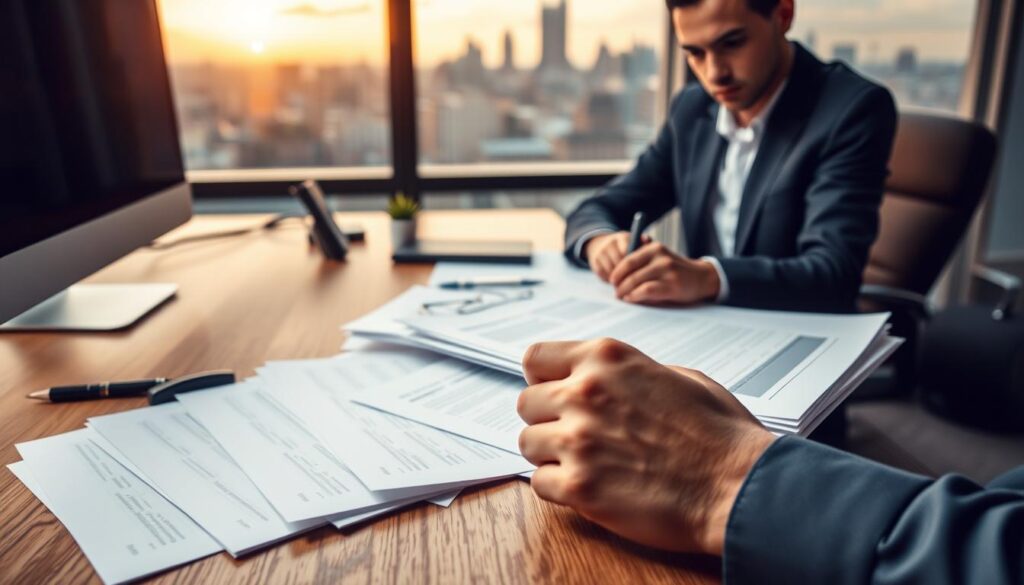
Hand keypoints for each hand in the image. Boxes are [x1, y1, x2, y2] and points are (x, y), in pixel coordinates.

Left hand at [517, 339, 774, 555]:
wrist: (739, 486)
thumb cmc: (719, 434)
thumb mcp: (678, 376)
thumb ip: (629, 373)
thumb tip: (606, 379)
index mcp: (607, 358)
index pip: (535, 357)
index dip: (543, 378)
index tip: (553, 392)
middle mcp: (585, 392)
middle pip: (526, 402)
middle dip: (548, 418)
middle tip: (576, 434)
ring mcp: (578, 439)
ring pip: (528, 443)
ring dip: (552, 454)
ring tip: (586, 462)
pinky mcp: (579, 486)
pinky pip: (539, 483)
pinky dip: (559, 488)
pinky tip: (589, 486)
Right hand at [583, 232, 650, 282]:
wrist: (600, 245)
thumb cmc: (624, 247)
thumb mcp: (634, 242)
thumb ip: (643, 242)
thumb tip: (647, 239)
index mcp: (622, 238)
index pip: (627, 253)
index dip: (633, 265)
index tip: (639, 272)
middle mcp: (610, 243)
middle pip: (619, 263)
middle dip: (626, 273)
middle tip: (633, 281)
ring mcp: (601, 252)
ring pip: (611, 270)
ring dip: (618, 278)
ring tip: (625, 282)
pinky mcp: (594, 261)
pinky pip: (603, 274)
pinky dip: (609, 279)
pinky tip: (615, 280)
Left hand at [608, 242, 719, 304]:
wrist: (701, 278)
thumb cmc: (675, 270)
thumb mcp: (660, 257)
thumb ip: (642, 259)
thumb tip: (617, 273)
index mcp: (655, 248)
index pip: (628, 259)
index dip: (617, 271)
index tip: (612, 280)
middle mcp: (661, 257)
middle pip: (630, 270)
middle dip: (619, 283)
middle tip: (616, 291)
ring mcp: (667, 271)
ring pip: (636, 281)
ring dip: (625, 291)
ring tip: (622, 296)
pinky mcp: (672, 285)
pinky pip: (646, 290)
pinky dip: (635, 296)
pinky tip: (632, 298)